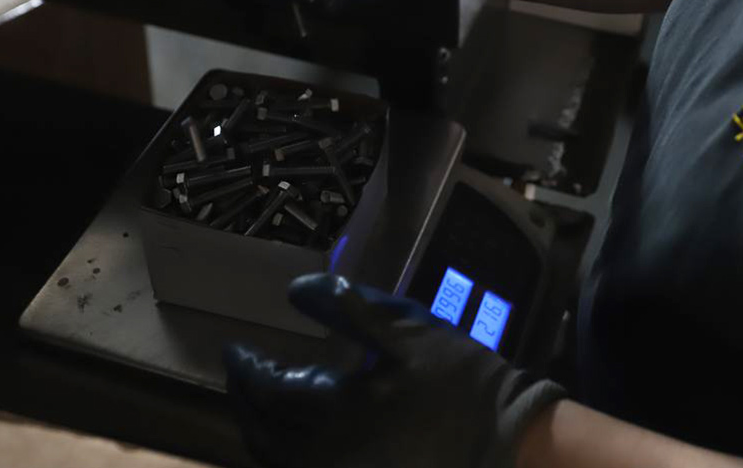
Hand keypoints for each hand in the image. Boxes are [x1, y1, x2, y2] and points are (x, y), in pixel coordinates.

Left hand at [224, 273, 565, 467]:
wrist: (507, 440)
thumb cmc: (459, 381)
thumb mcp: (410, 333)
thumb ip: (351, 310)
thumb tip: (298, 290)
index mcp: (337, 409)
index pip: (268, 390)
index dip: (246, 369)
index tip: (236, 350)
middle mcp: (327, 454)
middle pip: (262, 432)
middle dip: (245, 400)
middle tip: (241, 373)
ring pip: (275, 460)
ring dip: (258, 430)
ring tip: (258, 402)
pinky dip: (283, 454)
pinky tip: (291, 435)